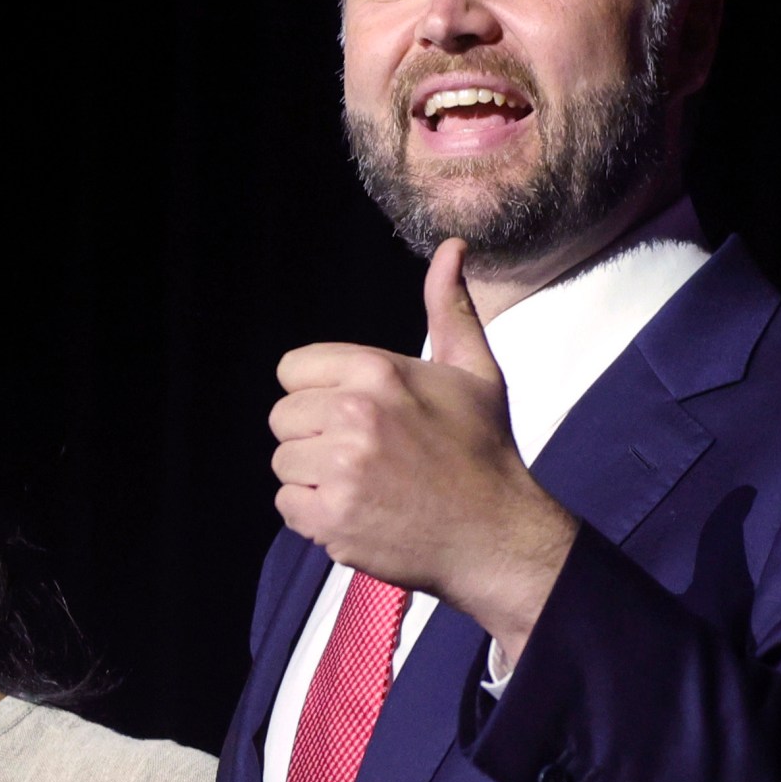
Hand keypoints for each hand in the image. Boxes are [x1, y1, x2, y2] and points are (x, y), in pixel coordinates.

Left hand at [268, 239, 575, 658]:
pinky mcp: (332, 518)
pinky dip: (315, 515)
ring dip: (314, 478)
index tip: (353, 414)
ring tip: (365, 484)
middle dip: (314, 437)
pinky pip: (288, 505)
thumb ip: (448, 308)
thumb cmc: (483, 450)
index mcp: (377, 372)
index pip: (292, 370)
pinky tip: (358, 512)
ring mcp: (341, 469)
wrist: (497, 534)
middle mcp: (355, 415)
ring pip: (283, 463)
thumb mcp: (474, 370)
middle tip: (365, 455)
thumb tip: (453, 247)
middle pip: (283, 418)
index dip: (318, 393)